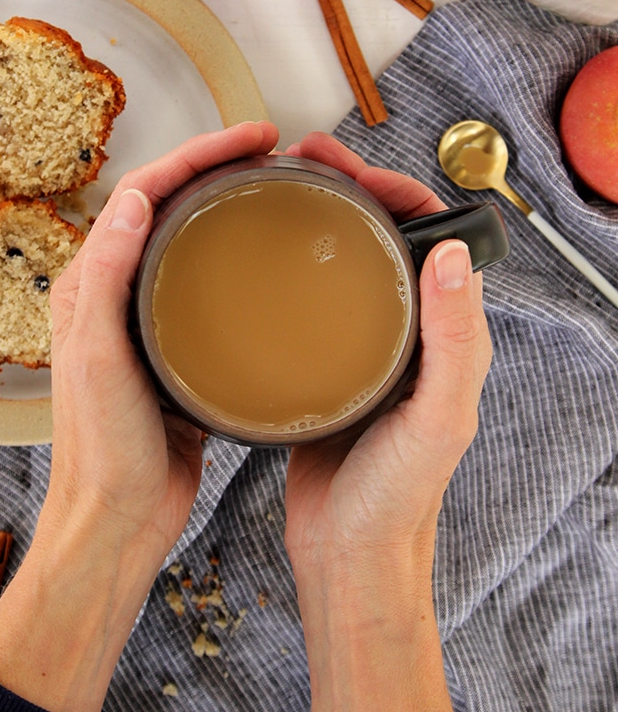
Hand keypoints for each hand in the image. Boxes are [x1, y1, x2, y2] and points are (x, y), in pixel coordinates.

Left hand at [0, 120, 279, 711]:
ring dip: (229, 201)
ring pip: (192, 236)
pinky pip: (208, 281)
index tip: (252, 138)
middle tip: (273, 147)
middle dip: (218, 164)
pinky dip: (239, 253)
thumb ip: (107, 280)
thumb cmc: (104, 448)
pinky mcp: (180, 346)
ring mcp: (151, 317)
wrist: (118, 519)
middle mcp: (117, 291)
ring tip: (278, 183)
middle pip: (169, 203)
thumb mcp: (98, 359)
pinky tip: (272, 257)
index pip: (143, 191)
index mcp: (91, 283)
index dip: (196, 154)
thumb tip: (131, 200)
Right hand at [282, 132, 491, 711]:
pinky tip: (258, 253)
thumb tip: (453, 253)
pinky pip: (309, 297)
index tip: (349, 167)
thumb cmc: (398, 496)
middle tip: (298, 157)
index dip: (395, 187)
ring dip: (315, 215)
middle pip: (379, 234)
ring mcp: (359, 345)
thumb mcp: (437, 417)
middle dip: (345, 185)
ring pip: (341, 259)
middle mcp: (405, 331)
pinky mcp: (319, 364)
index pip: (428, 233)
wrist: (349, 555)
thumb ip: (454, 339)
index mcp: (443, 334)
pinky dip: (290, 262)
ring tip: (274, 185)